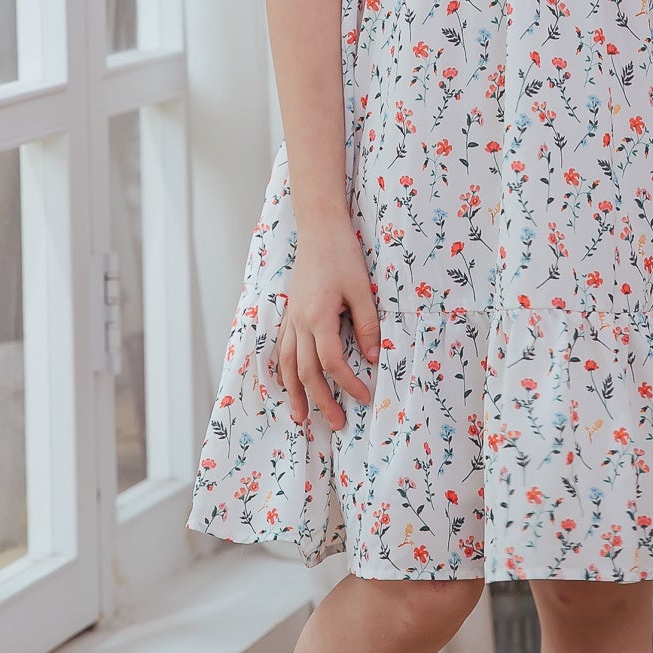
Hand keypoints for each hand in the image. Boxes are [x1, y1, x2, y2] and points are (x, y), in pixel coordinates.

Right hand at [275, 216, 380, 431]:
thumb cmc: (342, 255)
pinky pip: (280, 349)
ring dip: (294, 393)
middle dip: (321, 400)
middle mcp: (299, 322)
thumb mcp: (361, 289)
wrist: (319, 229)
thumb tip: (373, 359)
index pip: (331, 362)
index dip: (348, 383)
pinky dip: (281, 371)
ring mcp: (291, 318)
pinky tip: (286, 384)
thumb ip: (367, 325)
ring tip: (300, 418)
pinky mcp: (290, 313)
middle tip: (337, 423)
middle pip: (305, 371)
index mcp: (318, 316)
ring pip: (286, 364)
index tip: (364, 397)